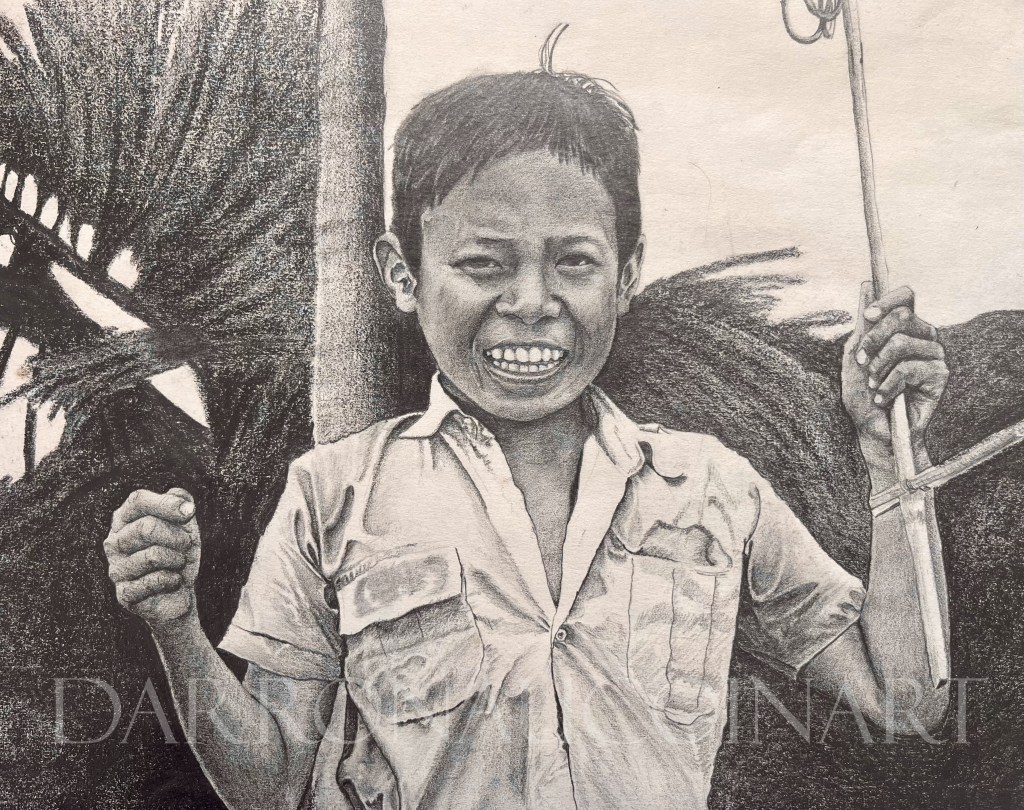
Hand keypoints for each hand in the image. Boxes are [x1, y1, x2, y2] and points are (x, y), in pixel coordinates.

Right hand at [104, 488, 200, 632]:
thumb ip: (181, 501)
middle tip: (186, 545)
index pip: (137, 500)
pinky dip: (173, 580)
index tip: (190, 512)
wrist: (179, 591)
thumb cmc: (178, 551)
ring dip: (177, 560)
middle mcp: (114, 542)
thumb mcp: (184, 522)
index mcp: (125, 519)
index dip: (166, 504)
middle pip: (146, 527)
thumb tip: (183, 503)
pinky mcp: (125, 594)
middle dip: (177, 536)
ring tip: (178, 563)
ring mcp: (116, 569)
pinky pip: (154, 581)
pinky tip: (173, 581)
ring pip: (153, 556)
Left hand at [842, 283, 947, 467]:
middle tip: (862, 363)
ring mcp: (934, 355)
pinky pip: (907, 369)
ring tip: (874, 385)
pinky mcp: (940, 375)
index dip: (887, 300)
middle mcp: (923, 336)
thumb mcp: (855, 356)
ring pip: (901, 343)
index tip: (868, 315)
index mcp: (904, 328)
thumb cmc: (863, 393)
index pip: (905, 297)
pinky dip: (887, 386)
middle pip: (901, 316)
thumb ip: (864, 323)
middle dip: (872, 340)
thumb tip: (866, 284)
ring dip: (878, 367)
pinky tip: (885, 398)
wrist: (873, 429)